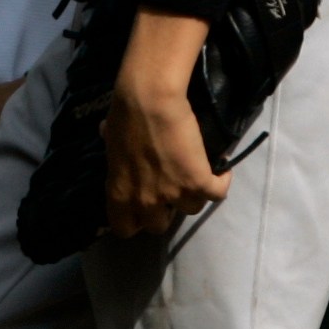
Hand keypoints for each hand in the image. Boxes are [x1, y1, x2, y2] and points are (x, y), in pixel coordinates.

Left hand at [103, 10, 230, 238]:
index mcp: (119, 193)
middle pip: (159, 226)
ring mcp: (174, 194)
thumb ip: (114, 151)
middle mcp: (146, 201)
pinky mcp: (199, 181)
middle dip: (165, 210)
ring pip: (191, 209)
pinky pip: (218, 194)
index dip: (135, 220)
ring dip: (194, 193)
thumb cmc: (124, 115)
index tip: (142, 208)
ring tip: (195, 173)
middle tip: (170, 189)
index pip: (124, 229)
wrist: (149, 99)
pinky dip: (221, 182)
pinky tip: (221, 170)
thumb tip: (106, 135)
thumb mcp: (109, 139)